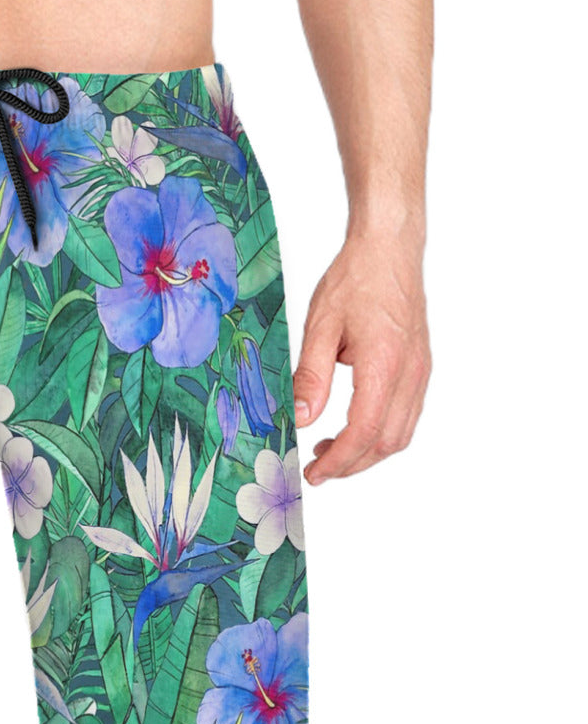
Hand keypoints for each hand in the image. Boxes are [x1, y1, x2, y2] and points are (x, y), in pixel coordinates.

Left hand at [292, 232, 430, 484]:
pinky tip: (354, 426)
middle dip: (353, 463)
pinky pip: (407, 414)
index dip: (339, 460)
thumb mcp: (320, 326)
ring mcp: (421, 371)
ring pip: (402, 432)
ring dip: (368, 451)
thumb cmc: (355, 280)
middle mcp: (411, 374)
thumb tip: (302, 418)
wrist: (389, 250)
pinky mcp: (420, 366)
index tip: (314, 473)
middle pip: (388, 441)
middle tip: (317, 468)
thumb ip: (312, 376)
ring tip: (330, 451)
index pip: (365, 431)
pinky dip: (381, 432)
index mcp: (385, 365)